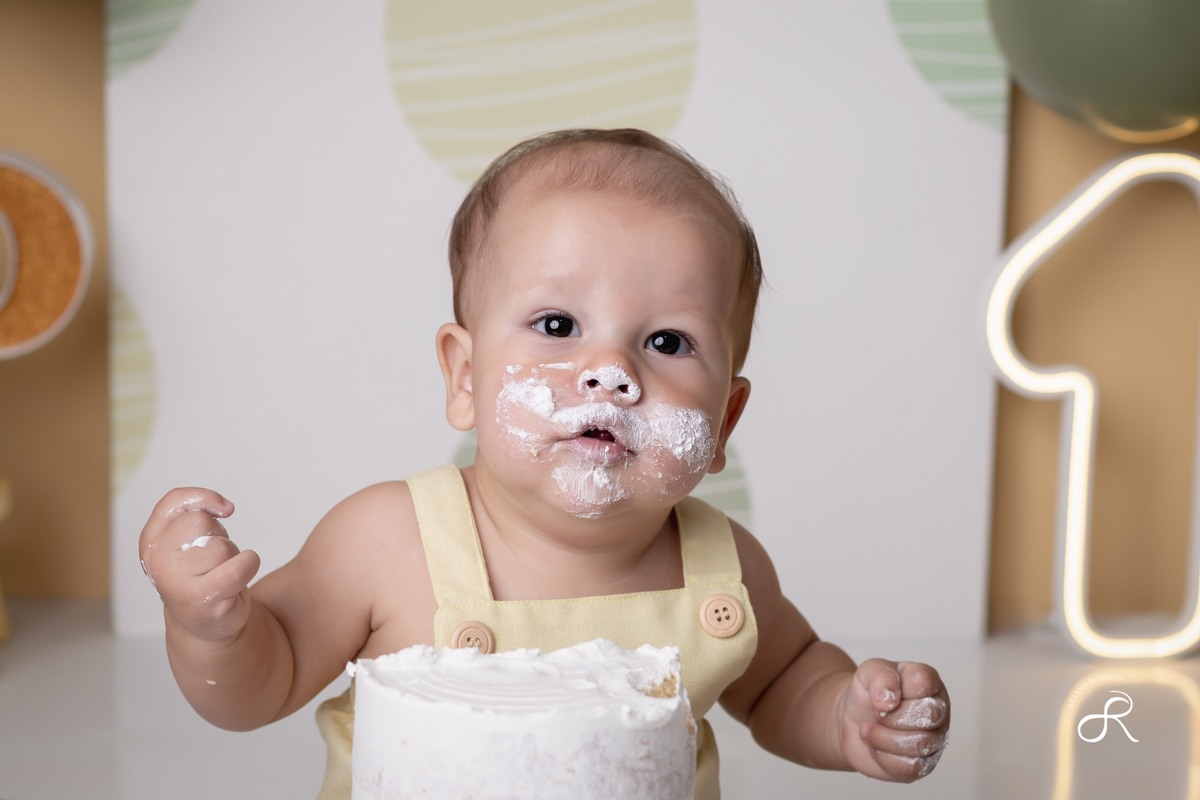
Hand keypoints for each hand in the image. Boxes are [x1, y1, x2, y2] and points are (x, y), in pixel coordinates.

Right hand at [139, 488, 261, 641]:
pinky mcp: (200, 600)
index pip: (175, 500)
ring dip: (232, 555)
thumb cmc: (200, 572)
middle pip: (201, 521)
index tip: (223, 510)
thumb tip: (224, 507)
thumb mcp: (187, 536)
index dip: (205, 498)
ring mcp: (175, 581)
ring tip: (220, 572)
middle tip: (213, 557)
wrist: (204, 622)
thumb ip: (196, 508)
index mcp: (151, 538)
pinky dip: (248, 566)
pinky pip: (237, 569)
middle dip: (218, 534)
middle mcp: (156, 559)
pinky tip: (239, 577)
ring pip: (221, 546)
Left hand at [841, 659, 948, 781]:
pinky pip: (911, 767)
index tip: (880, 694)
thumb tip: (889, 699)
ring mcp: (935, 739)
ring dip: (883, 738)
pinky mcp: (924, 765)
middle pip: (929, 715)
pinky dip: (884, 758)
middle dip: (891, 717)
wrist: (852, 722)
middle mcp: (939, 710)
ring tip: (868, 730)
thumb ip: (881, 676)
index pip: (923, 682)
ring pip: (920, 744)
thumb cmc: (867, 694)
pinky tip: (876, 747)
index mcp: (929, 682)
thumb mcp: (868, 672)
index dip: (895, 690)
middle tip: (875, 714)